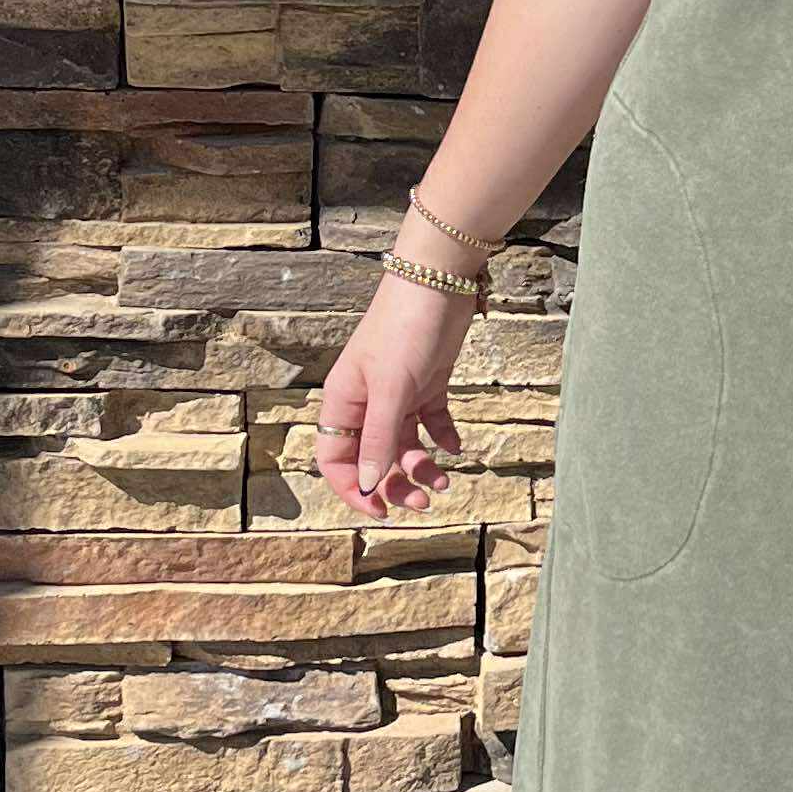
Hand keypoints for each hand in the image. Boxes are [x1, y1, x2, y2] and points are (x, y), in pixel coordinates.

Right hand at [313, 267, 481, 519]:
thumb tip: (370, 487)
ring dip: (422, 466)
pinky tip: (457, 448)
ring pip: (404, 445)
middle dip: (395, 484)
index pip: (335, 459)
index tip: (382, 511)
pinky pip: (430, 423)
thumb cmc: (405, 329)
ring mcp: (397, 393)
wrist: (439, 280)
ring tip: (447, 482)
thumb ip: (382, 439)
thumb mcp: (392, 389)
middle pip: (372, 458)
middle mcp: (366, 402)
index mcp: (344, 402)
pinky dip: (443, 439)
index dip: (354, 489)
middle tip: (424, 501)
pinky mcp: (427, 384)